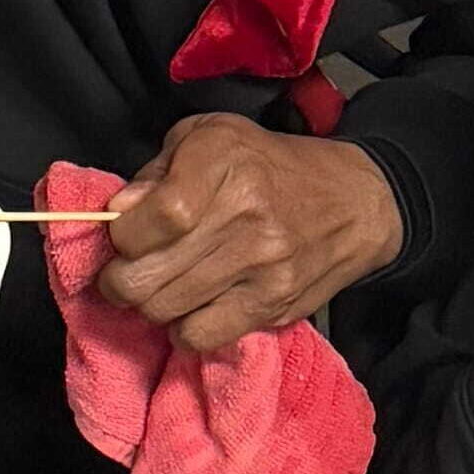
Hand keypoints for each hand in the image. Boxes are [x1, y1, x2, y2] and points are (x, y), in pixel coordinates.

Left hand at [97, 118, 402, 354]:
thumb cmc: (267, 163)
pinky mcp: (273, 303)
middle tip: (127, 273)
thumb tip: (119, 212)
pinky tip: (194, 306)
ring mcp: (261, 265)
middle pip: (146, 277)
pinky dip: (185, 328)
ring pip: (164, 312)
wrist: (354, 200)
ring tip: (164, 286)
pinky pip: (201, 336)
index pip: (152, 219)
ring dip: (152, 304)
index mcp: (222, 161)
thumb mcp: (210, 137)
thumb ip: (157, 171)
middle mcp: (243, 214)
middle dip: (120, 281)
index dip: (122, 236)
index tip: (126, 235)